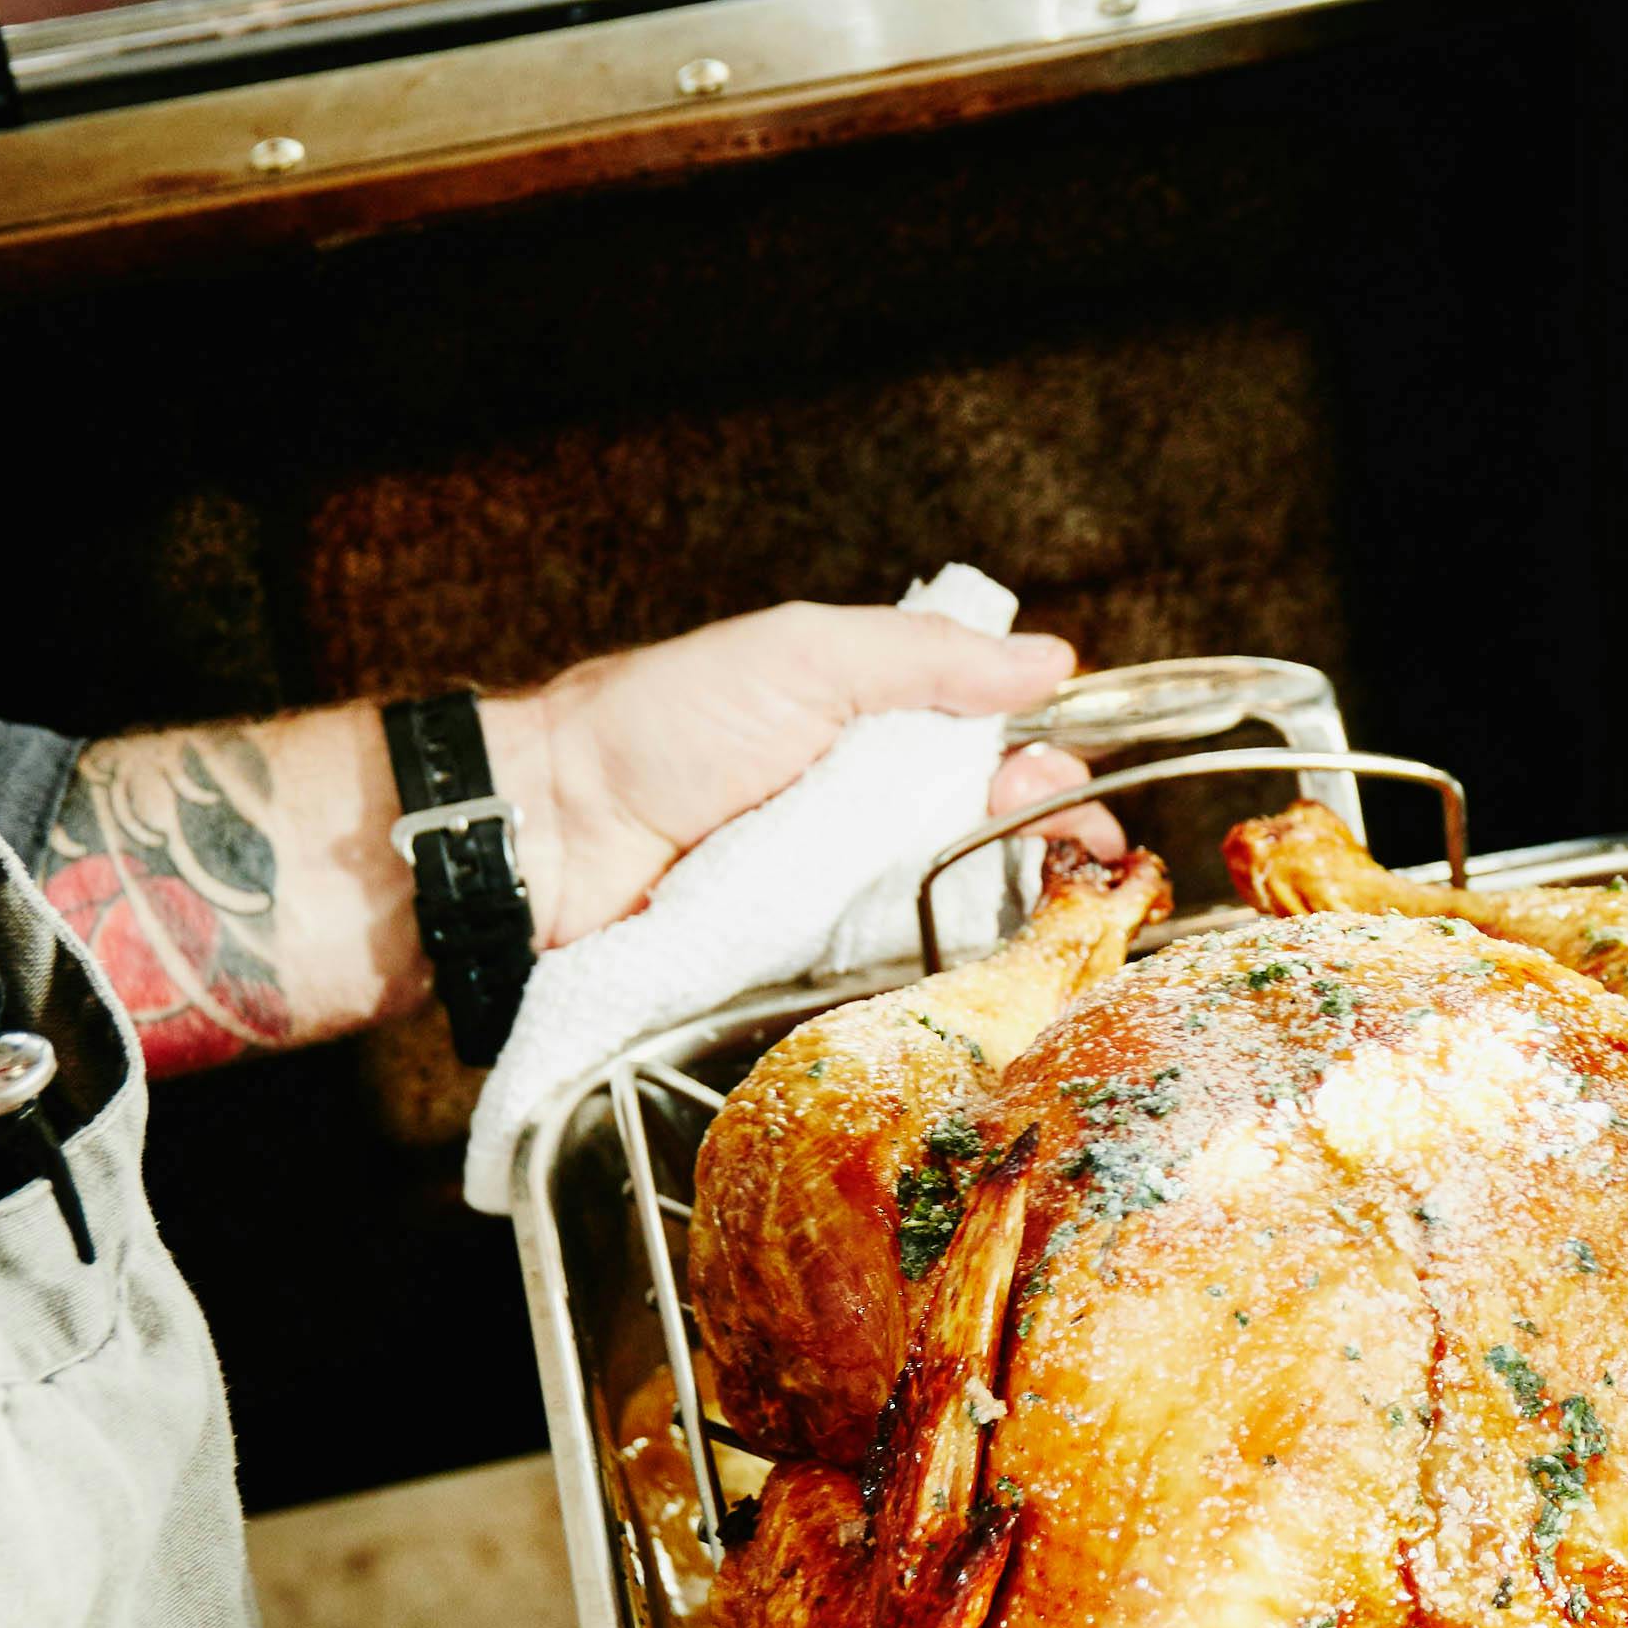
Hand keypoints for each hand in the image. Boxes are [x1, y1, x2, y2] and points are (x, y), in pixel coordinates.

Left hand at [500, 602, 1122, 944]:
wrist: (550, 836)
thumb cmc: (656, 729)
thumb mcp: (801, 656)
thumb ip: (924, 657)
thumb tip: (1049, 660)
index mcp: (870, 726)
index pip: (992, 744)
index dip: (1046, 766)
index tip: (1073, 789)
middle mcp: (866, 811)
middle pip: (994, 832)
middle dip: (1051, 841)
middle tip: (1076, 854)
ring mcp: (841, 894)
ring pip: (961, 906)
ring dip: (1015, 911)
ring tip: (1052, 914)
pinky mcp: (812, 967)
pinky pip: (898, 970)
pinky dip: (948, 971)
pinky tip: (989, 971)